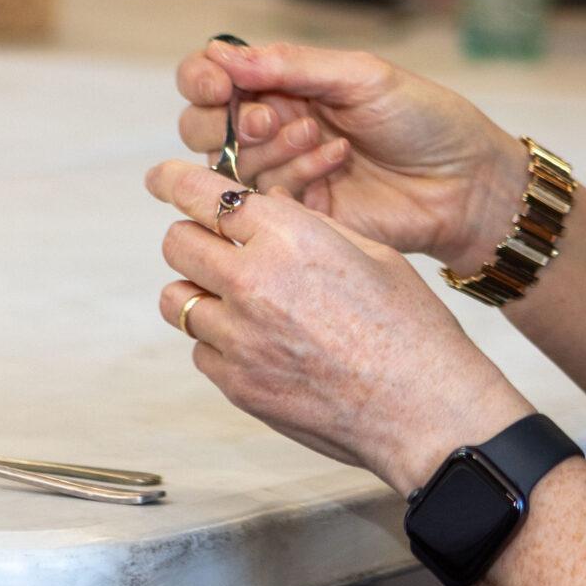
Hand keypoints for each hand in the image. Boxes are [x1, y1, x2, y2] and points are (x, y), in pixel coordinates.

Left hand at [149, 161, 528, 492]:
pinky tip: (263, 344)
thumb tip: (267, 210)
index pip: (205, 195)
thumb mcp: (369, 252)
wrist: (422, 408)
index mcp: (290, 238)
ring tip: (241, 300)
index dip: (177, 181)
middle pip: (177, 243)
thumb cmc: (409, 326)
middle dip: (194, 238)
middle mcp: (252, 283)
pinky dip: (219, 341)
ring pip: (176, 299)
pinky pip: (200, 350)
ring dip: (200, 291)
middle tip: (220, 247)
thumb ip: (307, 227)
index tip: (163, 178)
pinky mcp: (235, 384)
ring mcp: (238, 339)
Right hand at [175, 38, 525, 263]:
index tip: (219, 84)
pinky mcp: (298, 215)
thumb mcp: (362, 76)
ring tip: (320, 137)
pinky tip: (338, 162)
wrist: (465, 182)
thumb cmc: (424, 120)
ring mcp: (282, 173)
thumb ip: (292, 65)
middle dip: (225, 120)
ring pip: (229, 165)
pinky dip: (296, 176)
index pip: (212, 77)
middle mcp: (274, 127)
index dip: (202, 79)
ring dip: (270, 147)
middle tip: (269, 119)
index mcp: (285, 84)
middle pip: (201, 126)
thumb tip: (224, 55)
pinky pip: (264, 200)